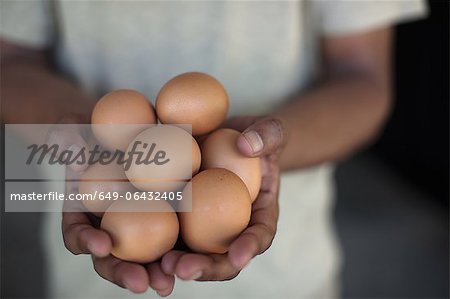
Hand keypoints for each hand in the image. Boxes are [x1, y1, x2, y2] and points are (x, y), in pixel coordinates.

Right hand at [49, 115, 175, 295]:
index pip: (77, 233)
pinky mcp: (165, 220)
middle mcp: (109, 226)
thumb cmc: (95, 131)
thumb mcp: (75, 127)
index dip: (85, 241)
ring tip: (167, 284)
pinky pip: (172, 238)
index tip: (102, 245)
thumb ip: (67, 137)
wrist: (124, 131)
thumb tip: (71, 147)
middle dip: (124, 273)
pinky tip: (196, 260)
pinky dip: (181, 252)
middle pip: (112, 258)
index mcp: (83, 212)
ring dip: (155, 274)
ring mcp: (137, 226)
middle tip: (140, 282)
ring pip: (143, 258)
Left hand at [161, 116, 285, 280]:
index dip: (249, 248)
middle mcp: (229, 227)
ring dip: (172, 265)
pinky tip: (129, 242)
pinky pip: (164, 229)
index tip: (237, 256)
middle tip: (184, 269)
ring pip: (190, 253)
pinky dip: (150, 241)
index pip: (259, 235)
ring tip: (158, 266)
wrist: (229, 137)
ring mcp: (202, 225)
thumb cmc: (255, 137)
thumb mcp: (271, 130)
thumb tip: (247, 145)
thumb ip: (267, 135)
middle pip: (220, 258)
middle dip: (204, 269)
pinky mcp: (178, 213)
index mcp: (258, 214)